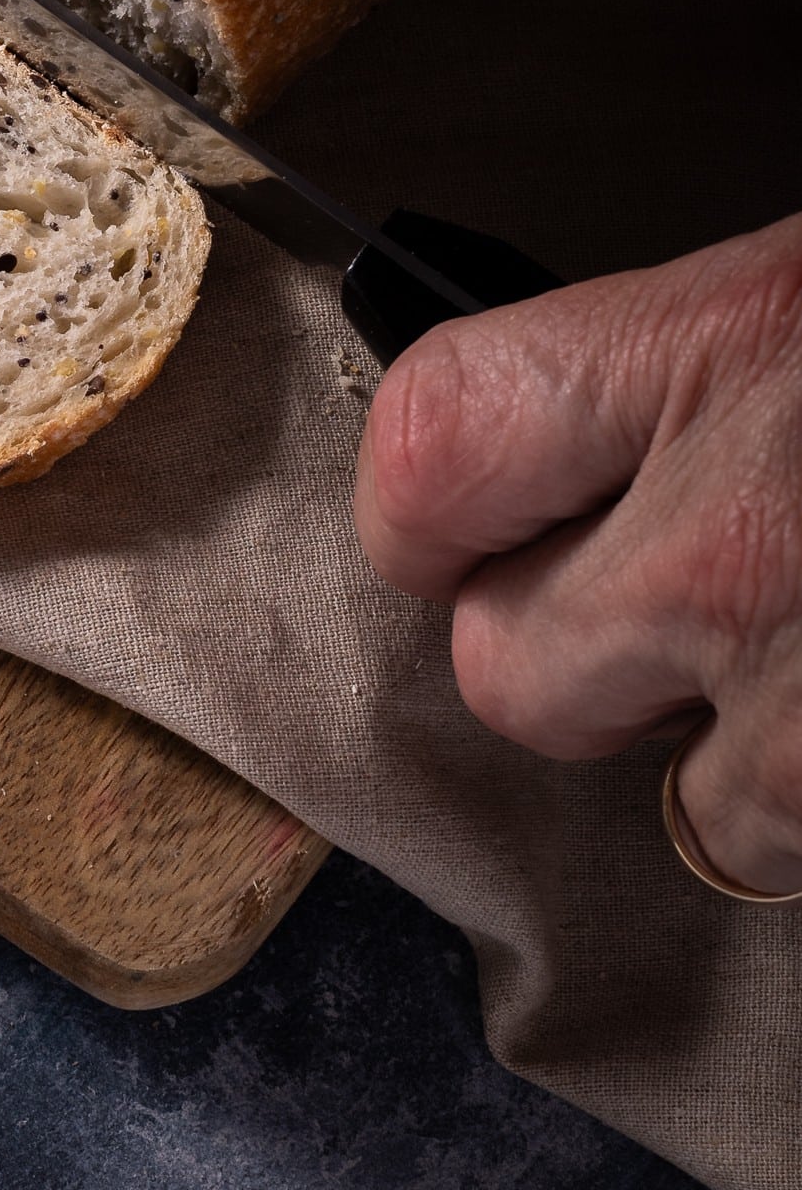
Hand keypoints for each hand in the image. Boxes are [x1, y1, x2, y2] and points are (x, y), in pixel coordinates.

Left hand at [354, 216, 801, 894]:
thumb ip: (686, 362)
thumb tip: (584, 416)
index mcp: (719, 343)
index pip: (428, 446)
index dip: (425, 509)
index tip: (456, 520)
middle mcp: (737, 521)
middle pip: (507, 663)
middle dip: (575, 652)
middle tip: (682, 599)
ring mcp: (801, 670)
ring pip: (672, 797)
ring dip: (730, 751)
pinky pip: (775, 847)